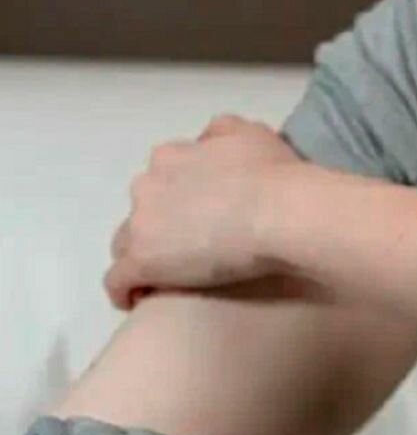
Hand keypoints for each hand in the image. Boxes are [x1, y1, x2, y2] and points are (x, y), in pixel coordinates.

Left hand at [105, 115, 300, 308]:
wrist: (279, 213)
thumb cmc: (273, 175)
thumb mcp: (250, 133)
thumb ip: (221, 132)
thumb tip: (208, 140)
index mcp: (170, 156)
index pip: (160, 180)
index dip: (177, 202)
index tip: (199, 218)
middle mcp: (147, 185)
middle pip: (141, 212)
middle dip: (159, 229)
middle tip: (193, 250)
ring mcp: (141, 225)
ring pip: (125, 245)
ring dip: (143, 258)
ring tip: (169, 280)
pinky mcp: (143, 263)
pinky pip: (118, 281)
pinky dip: (124, 290)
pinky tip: (136, 302)